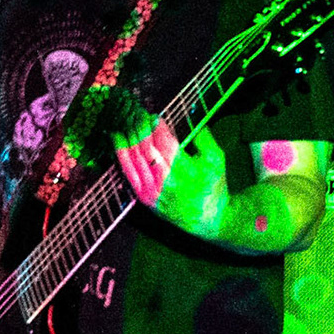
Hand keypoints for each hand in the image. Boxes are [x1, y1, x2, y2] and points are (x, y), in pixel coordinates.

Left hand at [114, 109, 229, 237]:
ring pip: (134, 160)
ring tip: (127, 121)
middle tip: (138, 115)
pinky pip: (128, 173)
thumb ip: (203, 137)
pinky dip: (121, 154)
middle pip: (147, 150)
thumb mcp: (216, 160)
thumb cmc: (213, 186)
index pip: (165, 144)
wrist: (206, 219)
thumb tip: (187, 117)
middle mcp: (166, 183)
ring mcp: (152, 192)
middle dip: (141, 129)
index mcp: (186, 172)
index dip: (157, 128)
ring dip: (129, 137)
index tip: (154, 116)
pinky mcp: (143, 197)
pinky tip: (118, 138)